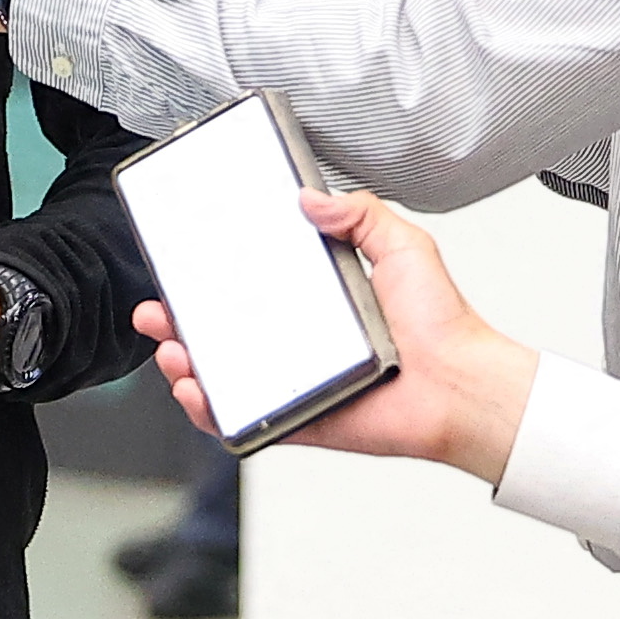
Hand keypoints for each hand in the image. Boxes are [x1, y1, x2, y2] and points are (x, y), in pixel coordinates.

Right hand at [139, 186, 533, 480]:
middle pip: (221, 330)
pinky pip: (242, 420)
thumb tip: (311, 198)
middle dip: (177, 321)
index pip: (249, 283)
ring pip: (221, 375)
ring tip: (173, 349)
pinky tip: (194, 390)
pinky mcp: (298, 418)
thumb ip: (361, 213)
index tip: (182, 263)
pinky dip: (209, 412)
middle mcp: (299, 340)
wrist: (461, 385)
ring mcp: (294, 380)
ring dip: (184, 364)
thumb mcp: (403, 245)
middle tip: (158, 309)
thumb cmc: (442, 323)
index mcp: (317, 300)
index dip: (209, 276)